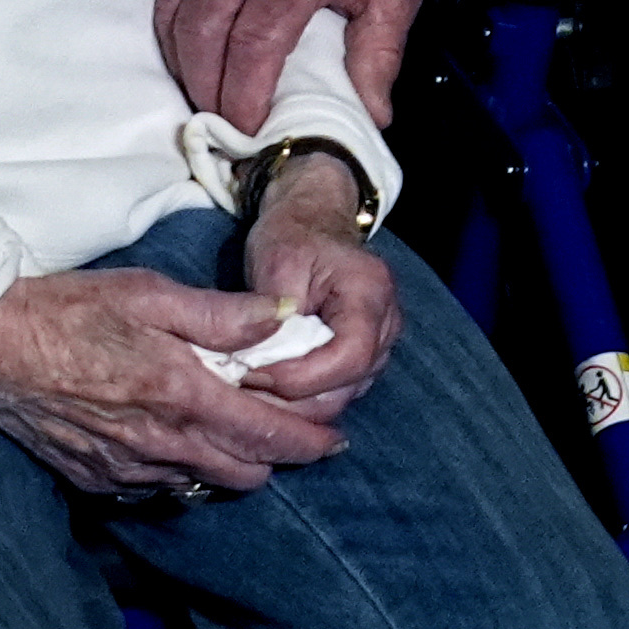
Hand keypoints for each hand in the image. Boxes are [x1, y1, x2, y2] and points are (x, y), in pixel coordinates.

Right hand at [0, 269, 347, 499]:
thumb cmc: (70, 310)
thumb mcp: (152, 294)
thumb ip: (223, 315)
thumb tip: (285, 317)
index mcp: (179, 395)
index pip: (266, 435)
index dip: (310, 442)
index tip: (336, 439)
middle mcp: (155, 443)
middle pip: (244, 471)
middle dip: (278, 456)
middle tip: (297, 431)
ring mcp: (122, 468)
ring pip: (203, 484)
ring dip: (234, 465)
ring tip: (247, 434)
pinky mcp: (95, 479)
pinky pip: (159, 489)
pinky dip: (186, 473)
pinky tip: (189, 442)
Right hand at [152, 0, 424, 128]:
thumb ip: (380, 56)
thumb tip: (371, 118)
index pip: (253, 44)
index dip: (240, 95)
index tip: (244, 127)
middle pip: (200, 30)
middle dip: (202, 84)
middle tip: (216, 116)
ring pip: (172, 4)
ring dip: (179, 56)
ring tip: (201, 86)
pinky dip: (170, 14)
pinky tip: (189, 41)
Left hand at [233, 150, 401, 418]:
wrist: (313, 224)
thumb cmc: (293, 239)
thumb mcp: (277, 265)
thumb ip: (272, 316)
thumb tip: (256, 365)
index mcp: (370, 293)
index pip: (350, 355)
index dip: (301, 377)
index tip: (251, 373)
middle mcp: (387, 323)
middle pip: (348, 385)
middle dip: (292, 397)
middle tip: (241, 385)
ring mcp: (379, 345)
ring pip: (341, 398)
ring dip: (294, 405)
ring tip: (250, 388)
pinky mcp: (361, 360)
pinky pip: (335, 394)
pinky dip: (300, 401)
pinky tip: (267, 388)